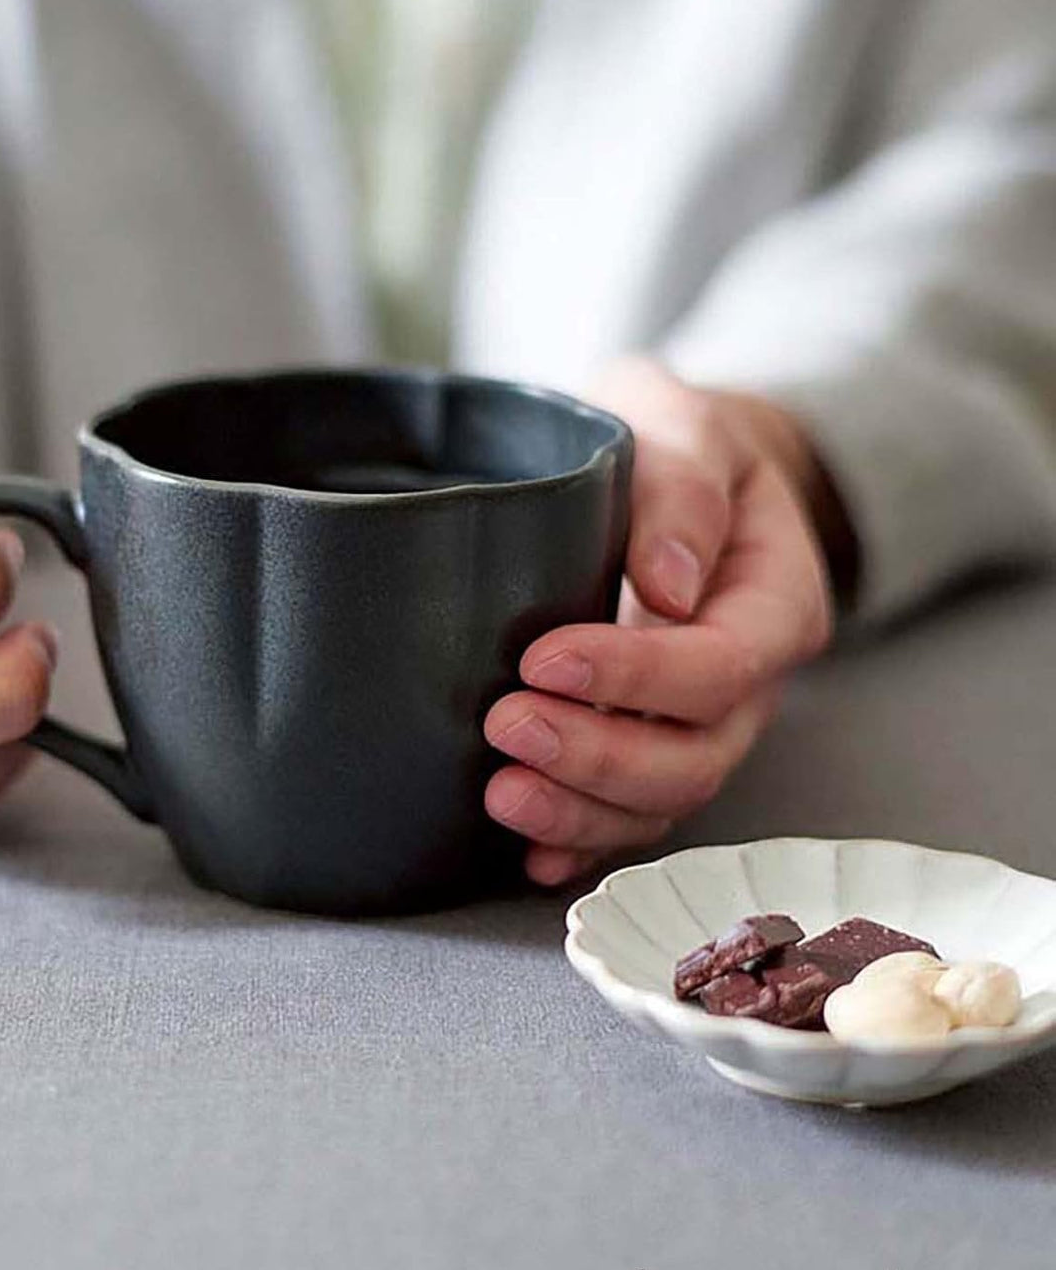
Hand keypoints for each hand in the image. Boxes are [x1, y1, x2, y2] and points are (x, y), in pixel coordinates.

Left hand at [483, 359, 839, 884]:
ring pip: (661, 802)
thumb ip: (683, 486)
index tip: (544, 657)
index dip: (636, 676)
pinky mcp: (650, 745)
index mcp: (776, 604)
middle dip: (598, 756)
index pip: (720, 666)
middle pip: (694, 756)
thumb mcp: (687, 424)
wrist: (679, 478)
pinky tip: (528, 853)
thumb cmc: (681, 445)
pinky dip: (581, 841)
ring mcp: (702, 727)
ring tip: (500, 793)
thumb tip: (669, 584)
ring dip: (581, 811)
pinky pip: (628, 817)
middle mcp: (749, 684)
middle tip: (505, 724)